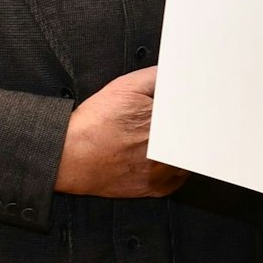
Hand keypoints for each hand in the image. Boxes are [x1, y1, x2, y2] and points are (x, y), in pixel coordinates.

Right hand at [54, 67, 188, 198]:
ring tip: (162, 139)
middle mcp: (167, 150)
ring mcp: (161, 172)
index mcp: (164, 123)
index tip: (186, 108)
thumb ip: (155, 77)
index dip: (191, 109)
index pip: (194, 114)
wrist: (69, 155)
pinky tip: (160, 157)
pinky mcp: (153, 188)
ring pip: (187, 158)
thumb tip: (172, 75)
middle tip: (167, 123)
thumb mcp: (125, 86)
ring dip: (181, 148)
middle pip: (193, 137)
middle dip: (185, 127)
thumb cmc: (92, 125)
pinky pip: (177, 179)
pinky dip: (173, 168)